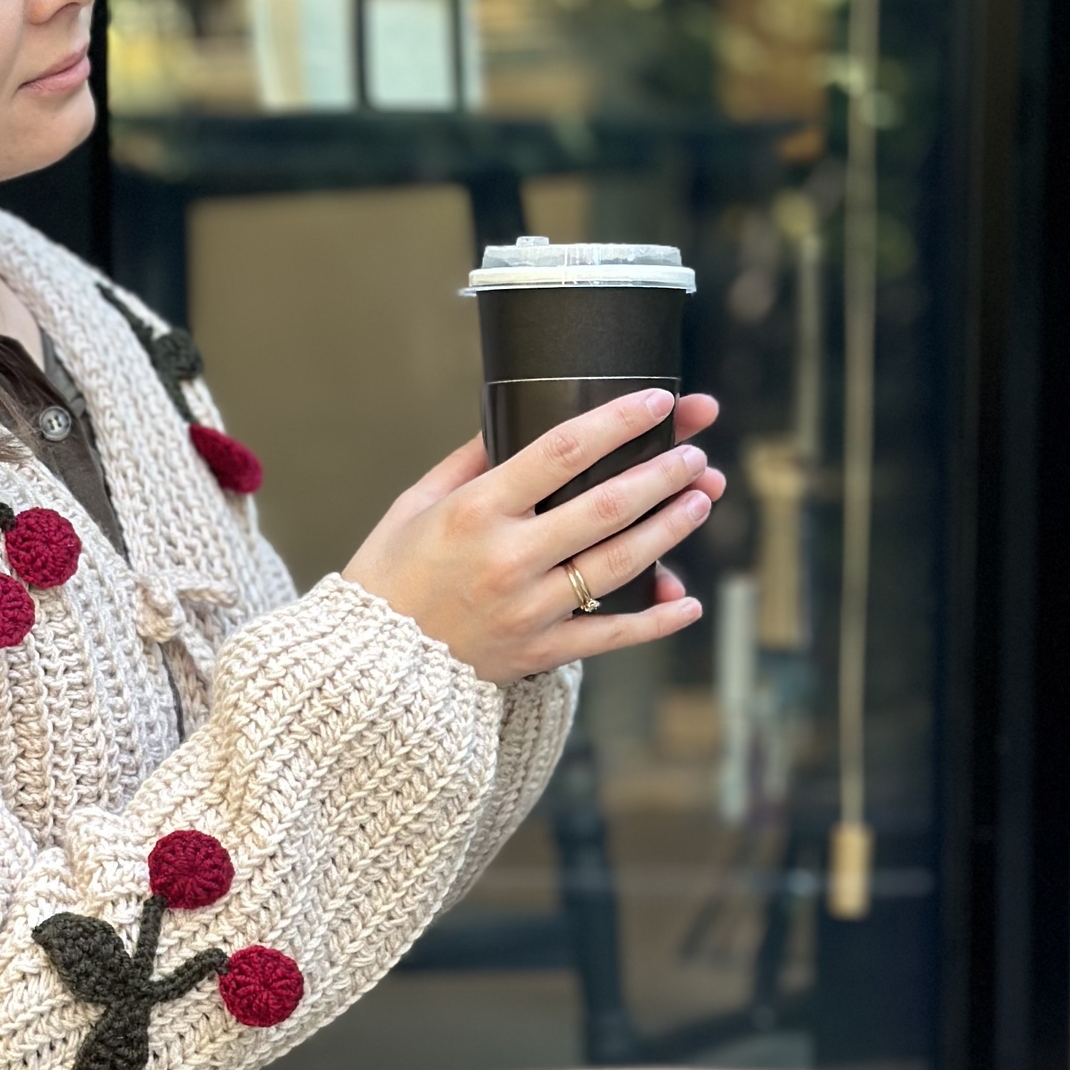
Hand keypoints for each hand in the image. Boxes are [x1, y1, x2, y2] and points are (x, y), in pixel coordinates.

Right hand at [342, 388, 725, 685]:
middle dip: (662, 474)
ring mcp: (528, 608)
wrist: (368, 666)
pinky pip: (611, 636)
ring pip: (620, 563)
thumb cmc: (389, 576)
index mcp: (475, 511)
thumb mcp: (415, 504)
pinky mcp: (540, 651)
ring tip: (701, 500)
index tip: (657, 402)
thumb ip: (470, 461)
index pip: (561, 451)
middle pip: (607, 505)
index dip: (617, 422)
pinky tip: (689, 601)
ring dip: (670, 528)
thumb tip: (515, 417)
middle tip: (695, 455)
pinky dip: (657, 620)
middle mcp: (508, 558)